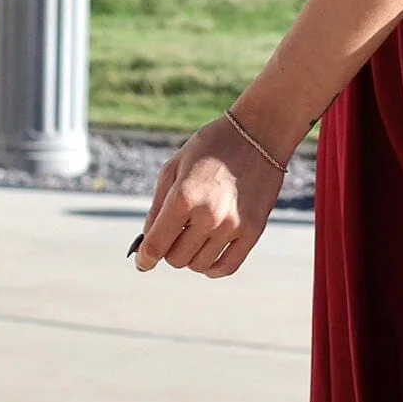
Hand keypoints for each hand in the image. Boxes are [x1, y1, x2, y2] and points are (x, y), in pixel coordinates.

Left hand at [130, 117, 283, 278]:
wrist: (259, 133)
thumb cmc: (211, 147)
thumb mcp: (174, 167)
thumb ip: (157, 206)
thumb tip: (147, 240)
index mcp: (184, 198)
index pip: (156, 246)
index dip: (144, 259)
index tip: (143, 262)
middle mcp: (208, 216)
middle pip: (176, 259)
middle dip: (168, 251)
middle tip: (173, 235)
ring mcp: (233, 226)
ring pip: (199, 265)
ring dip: (190, 257)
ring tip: (193, 237)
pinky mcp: (253, 231)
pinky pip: (227, 267)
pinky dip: (212, 268)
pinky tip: (207, 256)